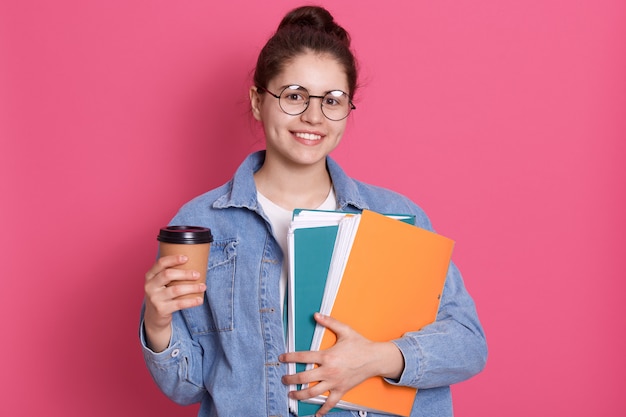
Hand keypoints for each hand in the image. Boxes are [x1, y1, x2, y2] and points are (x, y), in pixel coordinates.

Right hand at [143, 255, 205, 351]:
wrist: (154, 317)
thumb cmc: (163, 295)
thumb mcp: (161, 283)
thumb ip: (170, 273)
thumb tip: (194, 262)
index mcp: (150, 276)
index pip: (160, 263)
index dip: (173, 259)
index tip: (186, 258)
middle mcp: (150, 286)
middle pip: (168, 275)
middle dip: (185, 273)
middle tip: (197, 274)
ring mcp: (154, 298)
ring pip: (176, 290)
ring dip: (192, 287)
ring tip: (203, 286)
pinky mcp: (161, 309)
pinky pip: (179, 304)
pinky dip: (191, 302)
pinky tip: (199, 300)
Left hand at [280, 313, 403, 415]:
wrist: (375, 359)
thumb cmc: (361, 345)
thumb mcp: (345, 330)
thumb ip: (329, 322)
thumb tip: (316, 315)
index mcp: (327, 356)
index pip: (303, 357)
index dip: (289, 357)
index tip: (282, 358)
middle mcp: (329, 371)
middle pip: (303, 378)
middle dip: (290, 379)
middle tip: (284, 379)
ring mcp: (334, 382)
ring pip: (313, 393)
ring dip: (299, 395)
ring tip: (291, 395)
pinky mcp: (341, 390)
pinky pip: (330, 403)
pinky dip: (322, 410)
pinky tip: (316, 414)